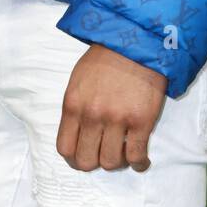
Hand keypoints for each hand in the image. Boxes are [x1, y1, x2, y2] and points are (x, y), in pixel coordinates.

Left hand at [57, 44, 167, 171]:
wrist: (136, 42)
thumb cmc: (106, 59)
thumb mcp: (78, 80)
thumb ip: (76, 108)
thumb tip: (78, 134)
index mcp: (73, 104)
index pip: (65, 148)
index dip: (74, 158)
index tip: (83, 156)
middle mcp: (92, 115)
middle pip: (86, 160)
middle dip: (93, 162)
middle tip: (102, 155)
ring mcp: (117, 119)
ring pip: (110, 162)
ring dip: (116, 162)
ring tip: (122, 153)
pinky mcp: (141, 121)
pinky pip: (136, 156)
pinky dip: (139, 164)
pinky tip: (140, 161)